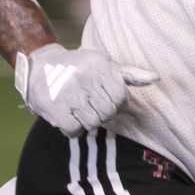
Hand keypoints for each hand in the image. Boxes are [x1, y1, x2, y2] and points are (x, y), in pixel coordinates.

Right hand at [20, 44, 157, 136]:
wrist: (39, 66)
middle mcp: (85, 78)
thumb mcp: (104, 64)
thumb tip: (156, 78)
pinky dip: (73, 129)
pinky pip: (74, 130)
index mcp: (99, 66)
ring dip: (87, 121)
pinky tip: (69, 117)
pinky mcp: (54, 108)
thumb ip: (130, 74)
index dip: (115, 103)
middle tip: (91, 105)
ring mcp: (68, 93)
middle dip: (102, 113)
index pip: (120, 97)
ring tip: (79, 110)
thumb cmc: (78, 67)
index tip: (104, 98)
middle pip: (107, 113)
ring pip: (93, 123)